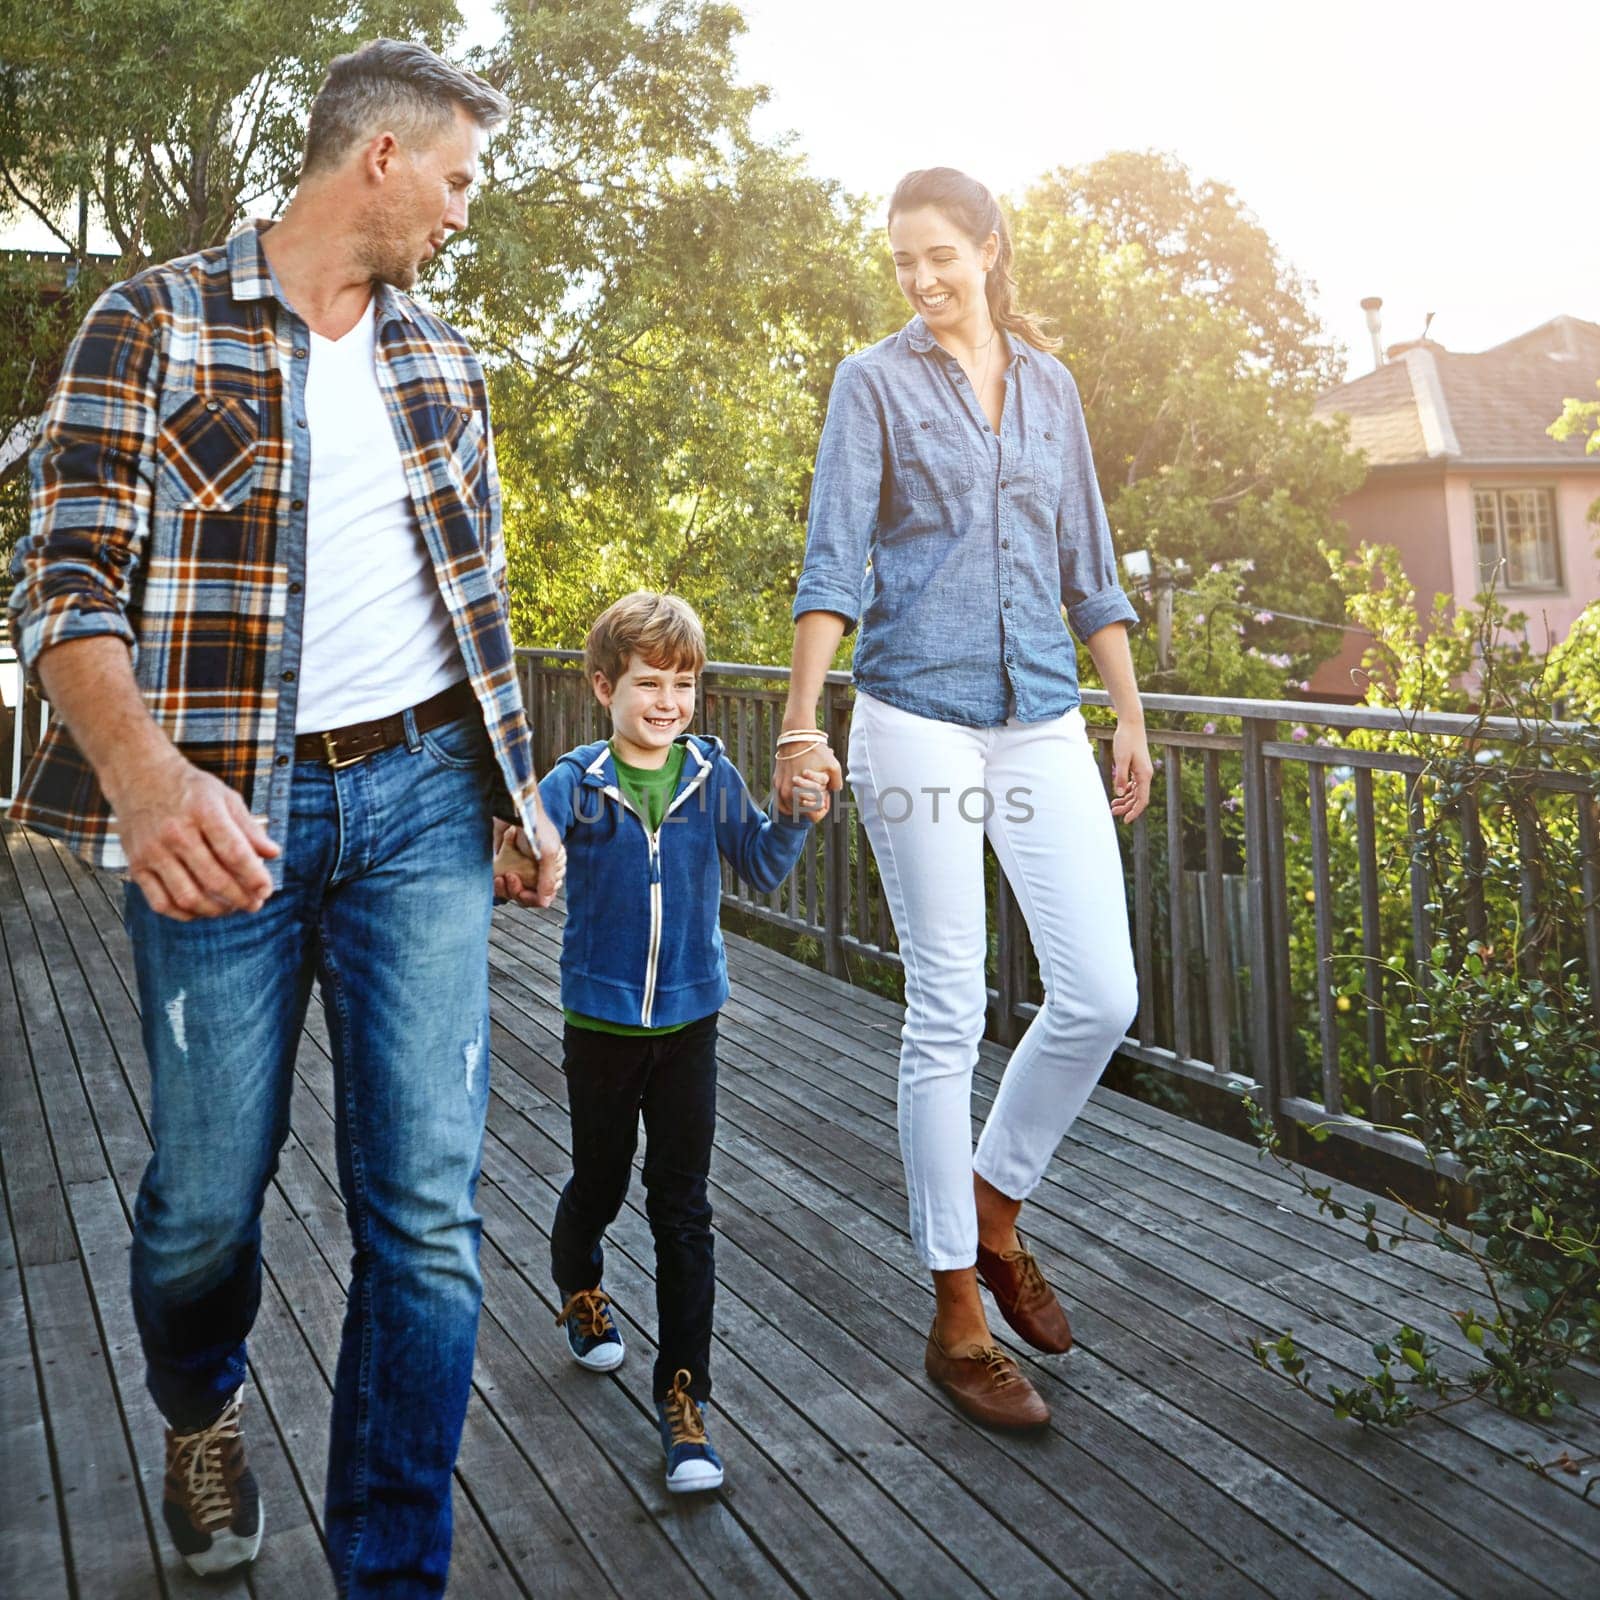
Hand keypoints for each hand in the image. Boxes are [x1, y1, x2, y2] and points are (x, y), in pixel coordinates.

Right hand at [110, 751, 280, 920]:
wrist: (139, 775)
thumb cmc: (190, 788)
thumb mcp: (225, 797)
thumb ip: (249, 828)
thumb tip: (273, 854)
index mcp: (202, 811)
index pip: (234, 852)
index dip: (254, 877)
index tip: (267, 890)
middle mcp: (175, 832)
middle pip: (213, 879)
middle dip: (240, 898)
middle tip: (254, 904)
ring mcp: (152, 851)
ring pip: (188, 896)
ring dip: (215, 910)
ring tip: (231, 908)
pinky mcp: (136, 865)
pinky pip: (160, 902)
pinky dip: (184, 914)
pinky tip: (201, 909)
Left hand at [493, 812, 564, 907]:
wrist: (513, 809)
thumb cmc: (536, 828)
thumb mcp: (547, 855)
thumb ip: (547, 881)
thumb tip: (545, 903)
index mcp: (551, 869)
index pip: (543, 895)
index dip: (532, 897)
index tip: (522, 891)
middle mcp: (535, 870)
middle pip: (526, 896)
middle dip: (517, 891)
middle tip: (510, 877)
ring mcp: (519, 868)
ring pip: (512, 892)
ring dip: (505, 889)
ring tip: (501, 878)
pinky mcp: (504, 864)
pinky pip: (501, 884)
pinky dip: (497, 885)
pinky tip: (496, 878)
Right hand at [774, 731, 841, 819]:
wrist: (797, 737)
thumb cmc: (816, 752)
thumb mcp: (834, 768)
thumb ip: (836, 785)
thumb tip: (831, 793)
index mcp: (800, 794)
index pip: (814, 816)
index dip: (823, 808)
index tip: (826, 796)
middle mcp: (787, 795)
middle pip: (802, 813)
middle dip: (813, 804)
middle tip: (819, 790)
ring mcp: (779, 789)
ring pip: (791, 809)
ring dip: (800, 803)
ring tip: (809, 790)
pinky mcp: (776, 782)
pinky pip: (781, 801)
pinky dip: (789, 800)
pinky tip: (797, 793)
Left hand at [1110, 722, 1153, 823]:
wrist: (1132, 724)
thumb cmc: (1126, 740)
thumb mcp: (1121, 759)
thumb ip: (1120, 777)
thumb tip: (1118, 794)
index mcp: (1144, 775)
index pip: (1142, 800)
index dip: (1134, 812)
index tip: (1126, 821)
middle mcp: (1146, 774)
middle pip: (1139, 798)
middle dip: (1127, 808)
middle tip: (1113, 812)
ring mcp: (1142, 771)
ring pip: (1136, 792)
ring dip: (1126, 800)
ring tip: (1113, 806)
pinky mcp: (1138, 767)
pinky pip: (1134, 784)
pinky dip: (1126, 791)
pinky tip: (1118, 793)